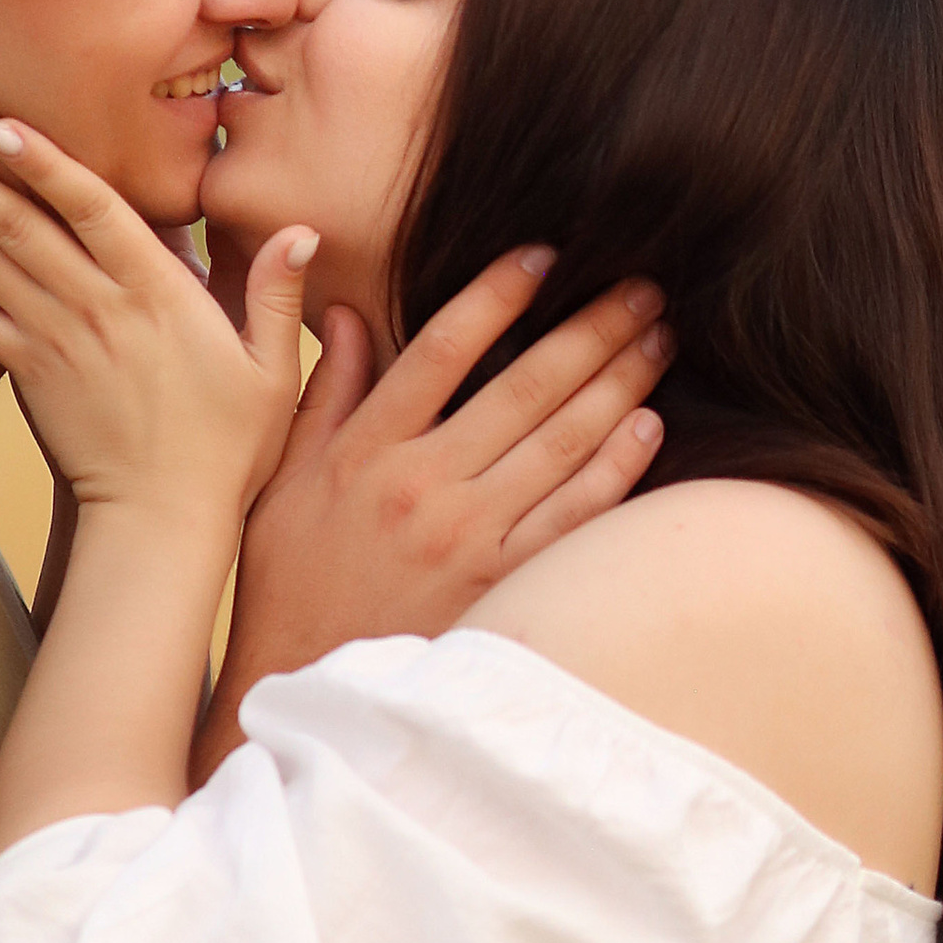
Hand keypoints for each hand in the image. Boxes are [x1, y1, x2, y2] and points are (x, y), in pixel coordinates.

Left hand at [0, 124, 315, 538]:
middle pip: (16, 224)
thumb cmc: (227, 446)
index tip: (0, 125)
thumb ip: (276, 294)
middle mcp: (96, 304)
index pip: (96, 209)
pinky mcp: (26, 374)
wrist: (164, 519)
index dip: (48, 164)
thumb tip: (302, 230)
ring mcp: (54, 339)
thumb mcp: (272, 370)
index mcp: (157, 290)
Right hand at [197, 249, 672, 769]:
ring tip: (659, 336)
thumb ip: (325, 393)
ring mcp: (466, 538)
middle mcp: (422, 486)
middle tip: (643, 283)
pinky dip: (617, 466)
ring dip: (620, 381)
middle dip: (592, 326)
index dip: (499, 293)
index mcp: (367, 450)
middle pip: (525, 385)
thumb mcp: (282, 480)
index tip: (545, 254)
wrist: (297, 689)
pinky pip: (574, 515)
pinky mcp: (501, 587)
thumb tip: (347, 313)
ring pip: (563, 442)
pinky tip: (648, 424)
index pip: (443, 347)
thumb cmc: (287, 582)